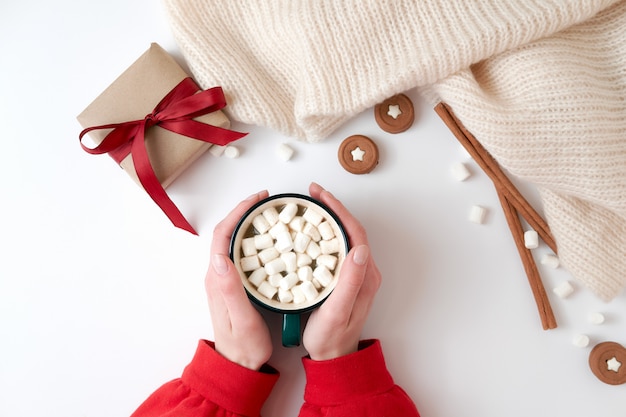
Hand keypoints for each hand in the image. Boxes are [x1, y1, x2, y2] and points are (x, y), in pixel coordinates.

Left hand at [205, 190, 272, 369]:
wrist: (238, 364)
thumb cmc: (243, 346)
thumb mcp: (241, 318)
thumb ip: (230, 289)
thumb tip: (220, 257)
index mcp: (218, 278)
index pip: (223, 235)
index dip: (238, 213)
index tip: (257, 200)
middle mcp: (219, 275)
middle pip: (227, 233)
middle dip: (244, 212)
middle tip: (266, 201)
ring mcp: (226, 279)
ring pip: (234, 241)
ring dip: (248, 223)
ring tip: (268, 214)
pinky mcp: (235, 284)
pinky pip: (242, 253)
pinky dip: (253, 238)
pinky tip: (268, 239)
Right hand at [302, 183, 381, 360]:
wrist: (333, 357)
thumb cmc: (331, 338)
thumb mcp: (337, 311)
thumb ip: (350, 282)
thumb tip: (360, 249)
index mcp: (365, 275)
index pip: (354, 232)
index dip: (338, 210)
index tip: (320, 195)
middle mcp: (364, 271)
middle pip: (351, 229)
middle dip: (333, 207)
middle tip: (312, 193)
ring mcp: (356, 274)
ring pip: (345, 236)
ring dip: (330, 217)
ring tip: (311, 206)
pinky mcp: (346, 278)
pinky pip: (338, 247)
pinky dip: (326, 233)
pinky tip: (312, 230)